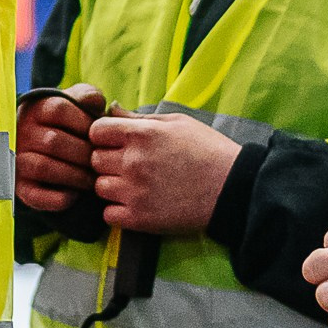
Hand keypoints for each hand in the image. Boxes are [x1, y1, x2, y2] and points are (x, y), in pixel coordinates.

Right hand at [16, 84, 107, 214]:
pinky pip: (38, 196)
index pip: (58, 109)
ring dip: (76, 176)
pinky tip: (75, 194)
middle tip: (102, 163)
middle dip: (84, 154)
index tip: (100, 137)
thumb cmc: (66, 125)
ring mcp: (16, 160)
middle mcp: (20, 133)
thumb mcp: (74, 103)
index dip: (85, 123)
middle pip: (53, 141)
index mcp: (34, 108)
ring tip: (92, 180)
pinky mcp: (19, 188)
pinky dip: (61, 198)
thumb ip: (87, 97)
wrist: (39, 150)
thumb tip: (98, 104)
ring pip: (45, 167)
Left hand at [89, 110, 242, 236]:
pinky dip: (117, 211)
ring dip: (112, 186)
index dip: (103, 136)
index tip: (115, 142)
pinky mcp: (140, 219)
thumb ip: (140, 117)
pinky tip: (135, 204)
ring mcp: (134, 192)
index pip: (96, 130)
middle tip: (129, 165)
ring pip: (99, 187)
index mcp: (142, 134)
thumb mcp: (177, 122)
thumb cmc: (208, 150)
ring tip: (134, 186)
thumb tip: (112, 108)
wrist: (233, 189)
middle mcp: (133, 162)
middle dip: (107, 161)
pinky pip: (108, 214)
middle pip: (94, 159)